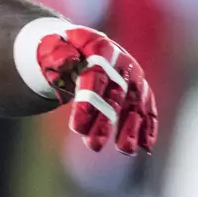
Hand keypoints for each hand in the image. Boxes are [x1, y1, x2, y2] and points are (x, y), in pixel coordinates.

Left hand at [34, 25, 159, 154]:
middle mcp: (121, 61)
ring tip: (125, 150)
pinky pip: (147, 108)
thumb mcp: (50, 46)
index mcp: (98, 46)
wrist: (76, 47)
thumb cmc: (60, 49)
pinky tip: (146, 145)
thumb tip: (68, 61)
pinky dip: (148, 126)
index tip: (78, 128)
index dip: (88, 102)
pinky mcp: (140, 89)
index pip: (94, 76)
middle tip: (94, 146)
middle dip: (105, 122)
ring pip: (135, 104)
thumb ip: (56, 53)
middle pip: (115, 94)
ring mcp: (133, 76)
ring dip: (131, 128)